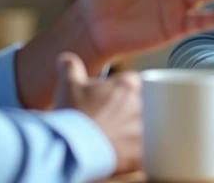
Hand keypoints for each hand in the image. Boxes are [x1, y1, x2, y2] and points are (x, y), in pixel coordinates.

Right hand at [53, 52, 141, 174]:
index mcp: (128, 85)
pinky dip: (137, 154)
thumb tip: (66, 60)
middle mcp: (141, 104)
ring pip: (146, 128)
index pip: (133, 84)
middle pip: (142, 105)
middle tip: (112, 121)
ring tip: (116, 138)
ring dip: (134, 132)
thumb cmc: (73, 114)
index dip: (120, 93)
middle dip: (129, 112)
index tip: (111, 100)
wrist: (71, 146)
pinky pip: (146, 152)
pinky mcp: (142, 153)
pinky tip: (122, 154)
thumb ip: (71, 68)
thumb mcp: (68, 86)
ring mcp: (144, 129)